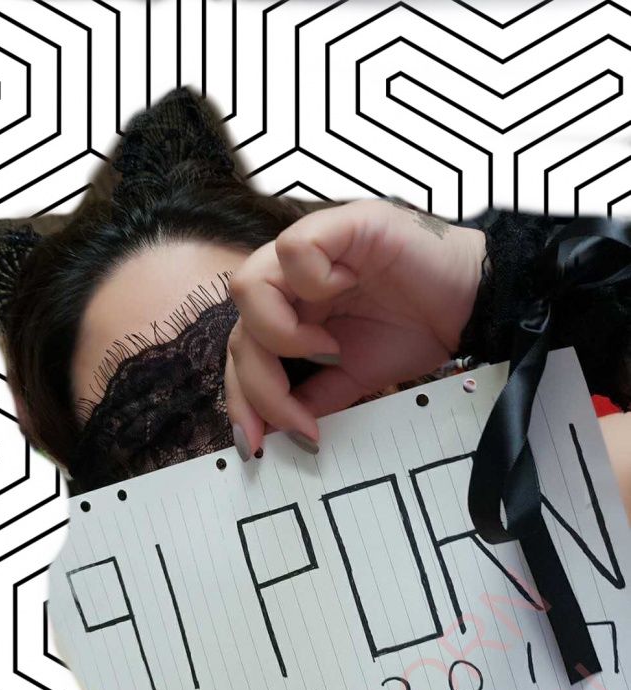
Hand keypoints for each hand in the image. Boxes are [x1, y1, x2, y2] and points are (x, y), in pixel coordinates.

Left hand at [224, 197, 485, 457]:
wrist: (474, 305)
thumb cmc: (418, 328)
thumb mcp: (354, 377)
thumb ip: (312, 396)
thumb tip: (272, 430)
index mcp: (292, 310)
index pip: (244, 351)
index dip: (242, 399)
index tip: (258, 442)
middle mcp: (292, 280)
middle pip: (239, 328)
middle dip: (261, 385)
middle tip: (299, 418)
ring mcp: (313, 249)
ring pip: (250, 286)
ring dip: (281, 333)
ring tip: (327, 351)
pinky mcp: (341, 225)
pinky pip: (294, 248)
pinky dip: (312, 281)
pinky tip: (343, 294)